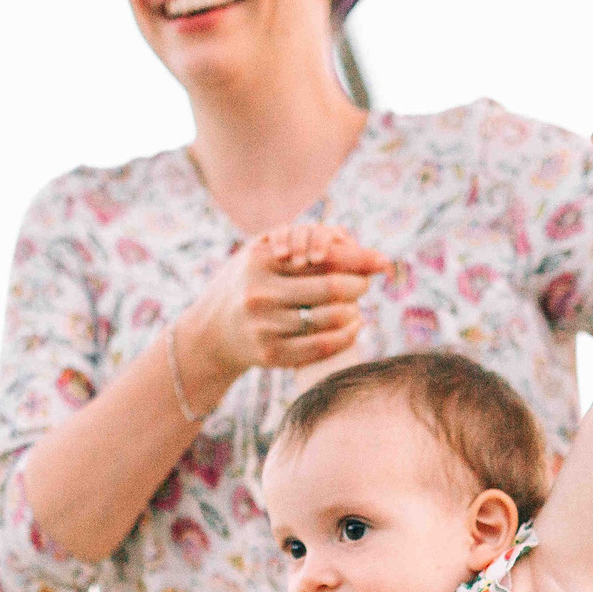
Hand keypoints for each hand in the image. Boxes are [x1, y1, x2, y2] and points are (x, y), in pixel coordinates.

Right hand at [184, 223, 390, 392]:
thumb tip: (347, 237)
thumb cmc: (246, 283)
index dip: (359, 259)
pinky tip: (353, 327)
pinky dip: (346, 336)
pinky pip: (323, 346)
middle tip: (366, 285)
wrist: (210, 333)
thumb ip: (297, 239)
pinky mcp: (271, 354)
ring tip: (356, 307)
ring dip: (353, 312)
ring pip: (331, 318)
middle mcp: (261, 294)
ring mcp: (265, 327)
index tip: (382, 261)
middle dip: (359, 285)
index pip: (323, 257)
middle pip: (332, 288)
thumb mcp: (259, 253)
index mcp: (260, 262)